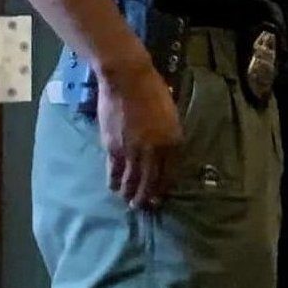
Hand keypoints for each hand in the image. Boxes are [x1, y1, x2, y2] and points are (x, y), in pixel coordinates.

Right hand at [96, 60, 182, 209]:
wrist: (128, 80)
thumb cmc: (153, 92)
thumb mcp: (171, 115)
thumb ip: (169, 135)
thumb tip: (164, 151)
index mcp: (173, 141)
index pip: (170, 171)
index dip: (164, 186)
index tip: (160, 196)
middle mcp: (155, 150)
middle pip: (152, 179)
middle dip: (148, 195)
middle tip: (145, 207)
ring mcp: (134, 150)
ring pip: (132, 178)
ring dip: (130, 192)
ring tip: (130, 202)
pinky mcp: (114, 146)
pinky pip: (115, 169)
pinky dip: (115, 180)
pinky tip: (114, 187)